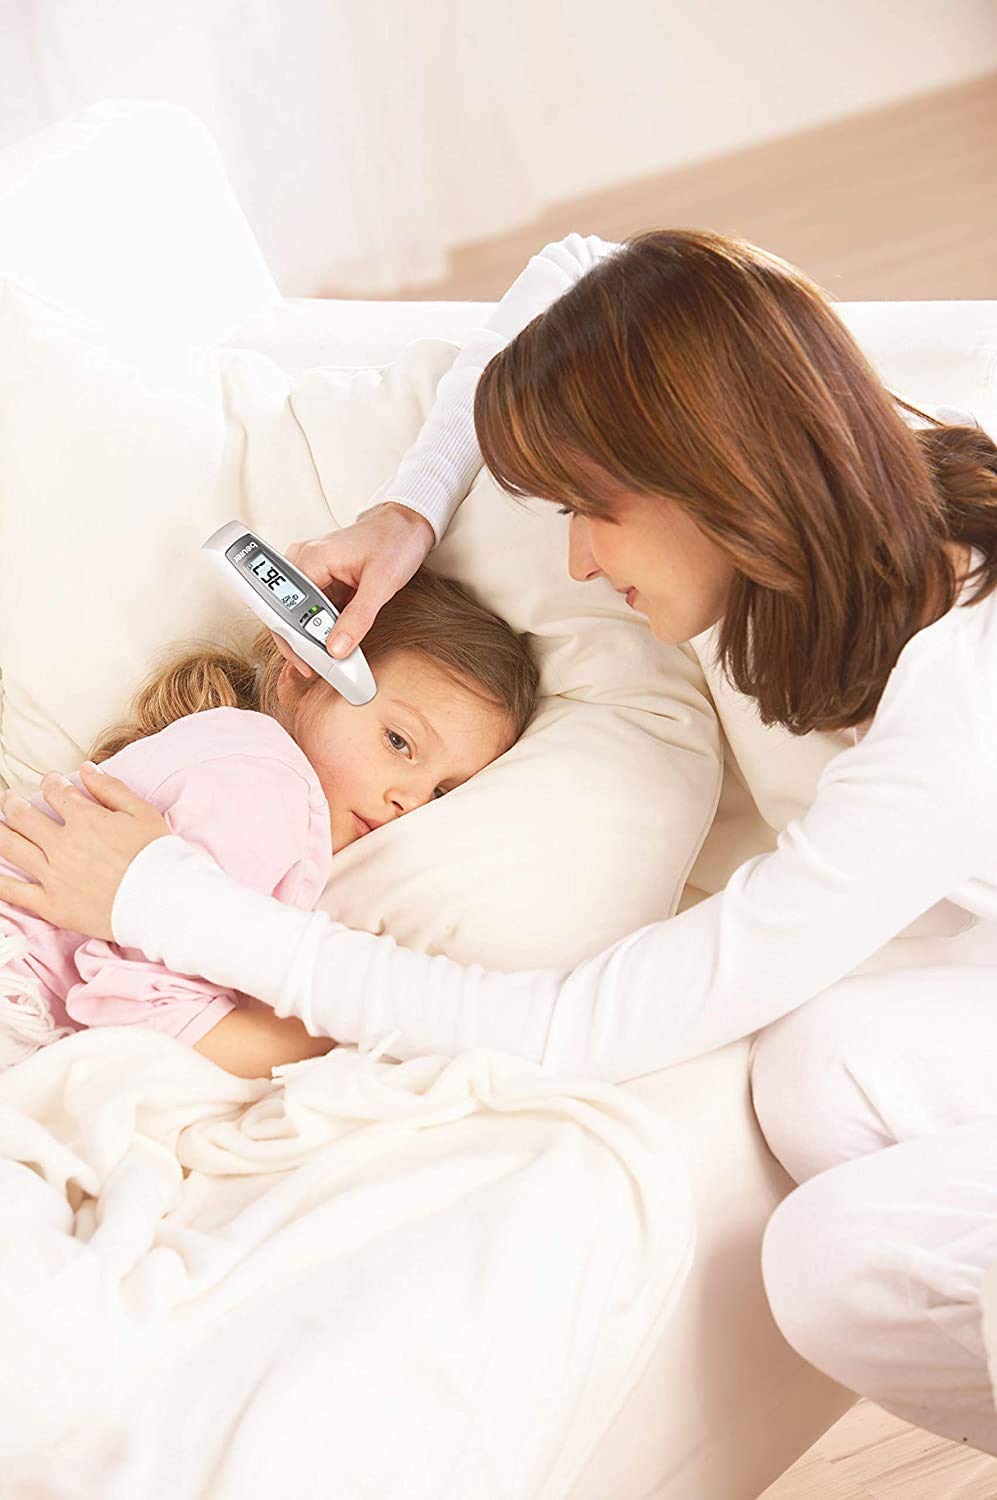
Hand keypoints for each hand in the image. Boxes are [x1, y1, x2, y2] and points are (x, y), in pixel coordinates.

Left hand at [0, 763, 170, 940]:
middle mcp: (62, 844)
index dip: (51, 783)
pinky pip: (15, 892)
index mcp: (85, 819)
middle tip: (9, 798)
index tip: (50, 781)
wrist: (163, 901)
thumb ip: (111, 788)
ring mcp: (53, 875)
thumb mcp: (142, 812)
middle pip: (25, 817)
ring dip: (0, 830)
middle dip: (13, 803)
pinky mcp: (52, 905)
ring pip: (12, 847)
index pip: (57, 793)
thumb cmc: (157, 855)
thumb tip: (86, 769)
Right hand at [268, 503, 434, 679]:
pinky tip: (335, 641)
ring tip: (329, 659)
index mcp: (310, 558)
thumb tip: (336, 649)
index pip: (286, 608)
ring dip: (313, 637)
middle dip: (301, 643)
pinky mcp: (322, 577)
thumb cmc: (396, 541)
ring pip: (300, 613)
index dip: (294, 641)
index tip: (309, 664)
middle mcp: (303, 561)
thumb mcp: (381, 584)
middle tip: (318, 668)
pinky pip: (314, 608)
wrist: (407, 524)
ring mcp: (311, 569)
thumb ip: (358, 619)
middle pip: (287, 613)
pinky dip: (324, 627)